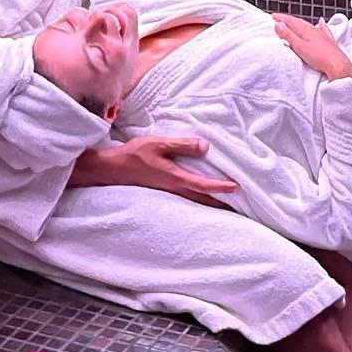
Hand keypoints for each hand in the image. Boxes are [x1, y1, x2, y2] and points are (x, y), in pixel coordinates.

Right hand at [70, 136, 236, 204]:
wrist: (114, 168)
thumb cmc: (136, 154)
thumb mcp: (159, 144)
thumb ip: (182, 145)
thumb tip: (205, 147)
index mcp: (175, 178)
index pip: (203, 185)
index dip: (220, 187)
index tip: (236, 188)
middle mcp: (174, 189)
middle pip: (202, 199)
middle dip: (220, 203)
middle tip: (238, 207)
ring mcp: (168, 192)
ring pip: (194, 201)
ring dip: (210, 203)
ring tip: (224, 204)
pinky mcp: (164, 190)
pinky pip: (186, 198)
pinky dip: (198, 199)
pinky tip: (201, 196)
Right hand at [271, 12, 351, 82]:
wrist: (338, 65)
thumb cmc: (319, 57)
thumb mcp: (299, 47)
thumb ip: (288, 35)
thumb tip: (278, 25)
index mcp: (306, 30)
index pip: (291, 21)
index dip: (281, 18)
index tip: (272, 16)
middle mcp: (315, 30)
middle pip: (299, 22)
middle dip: (289, 20)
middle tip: (279, 19)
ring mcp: (323, 35)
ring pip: (309, 25)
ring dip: (300, 23)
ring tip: (294, 22)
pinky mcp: (329, 42)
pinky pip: (323, 29)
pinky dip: (320, 25)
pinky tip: (321, 22)